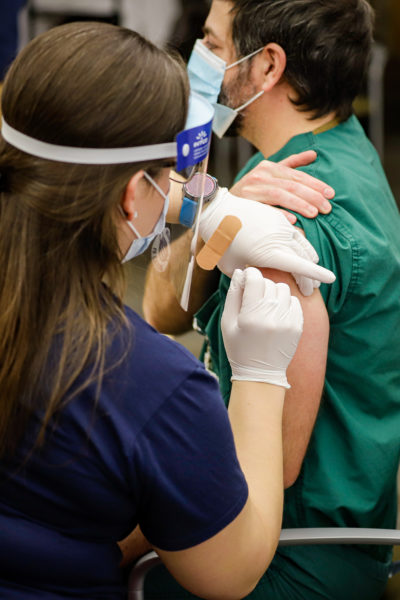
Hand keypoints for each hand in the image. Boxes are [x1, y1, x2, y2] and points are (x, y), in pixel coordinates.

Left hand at [199, 188, 335, 294]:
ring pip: (304, 247)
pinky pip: (297, 235)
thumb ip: (248, 280)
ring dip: (309, 262)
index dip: (317, 274)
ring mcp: (281, 227)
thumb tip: (257, 288)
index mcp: (269, 253)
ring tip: (309, 276)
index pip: (300, 266)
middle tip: (312, 290)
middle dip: (311, 276)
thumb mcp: (232, 268)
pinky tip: (300, 257)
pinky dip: (301, 248)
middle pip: (305, 260)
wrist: (217, 211)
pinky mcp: (279, 218)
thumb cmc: (220, 243)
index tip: (330, 280)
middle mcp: (280, 239)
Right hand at [222, 268, 302, 387]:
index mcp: (251, 315)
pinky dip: (285, 303)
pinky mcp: (298, 326)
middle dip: (260, 286)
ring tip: (266, 307)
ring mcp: (287, 321)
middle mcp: (271, 316)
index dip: (249, 275)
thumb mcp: (227, 323)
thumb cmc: (239, 347)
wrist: (260, 374)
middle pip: (269, 282)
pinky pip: (294, 301)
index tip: (247, 280)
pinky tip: (276, 315)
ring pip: (283, 289)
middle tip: (254, 299)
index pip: (255, 278)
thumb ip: (233, 295)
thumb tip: (241, 273)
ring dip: (274, 293)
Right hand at [230, 151, 333, 224]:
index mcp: (268, 167)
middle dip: (312, 196)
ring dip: (299, 204)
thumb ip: (291, 164)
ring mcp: (252, 189)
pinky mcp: (245, 203)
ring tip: (314, 214)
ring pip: (280, 194)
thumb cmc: (252, 191)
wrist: (222, 204)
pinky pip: (265, 208)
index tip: (330, 193)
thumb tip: (314, 154)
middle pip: (291, 185)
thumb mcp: (270, 174)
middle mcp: (260, 175)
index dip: (315, 184)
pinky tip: (293, 220)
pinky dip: (279, 213)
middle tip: (327, 207)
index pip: (296, 175)